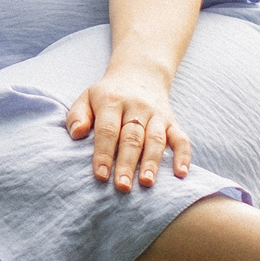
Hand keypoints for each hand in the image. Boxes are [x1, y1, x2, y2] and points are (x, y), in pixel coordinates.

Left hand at [66, 60, 190, 191]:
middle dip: (127, 163)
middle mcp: (136, 107)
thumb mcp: (87, 97)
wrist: (139, 74)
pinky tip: (181, 173)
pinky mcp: (172, 121)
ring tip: (146, 182)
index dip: (103, 152)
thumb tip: (76, 133)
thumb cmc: (108, 95)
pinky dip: (183, 156)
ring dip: (152, 162)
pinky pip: (181, 138)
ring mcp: (156, 115)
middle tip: (122, 186)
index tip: (100, 175)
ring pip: (155, 139)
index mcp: (112, 102)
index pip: (108, 129)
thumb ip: (77, 115)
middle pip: (132, 137)